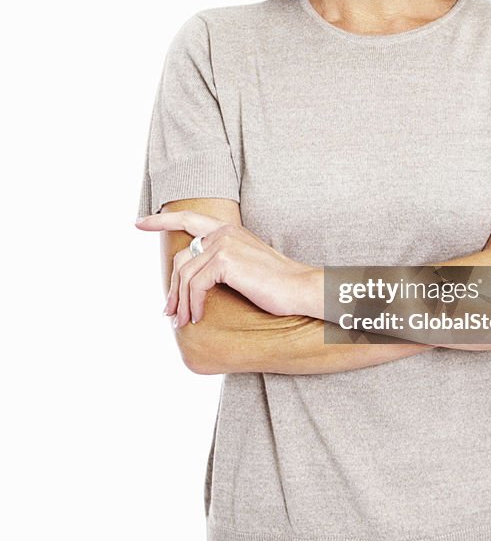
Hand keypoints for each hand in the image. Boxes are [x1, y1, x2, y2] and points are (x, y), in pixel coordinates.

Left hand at [135, 211, 320, 328]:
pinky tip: (199, 317)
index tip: (139, 223)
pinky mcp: (225, 260)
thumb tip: (187, 282)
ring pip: (185, 276)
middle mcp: (224, 232)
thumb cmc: (276, 286)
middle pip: (181, 259)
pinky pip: (195, 285)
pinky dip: (194, 304)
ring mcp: (224, 244)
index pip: (188, 219)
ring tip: (183, 322)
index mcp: (229, 230)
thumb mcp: (244, 268)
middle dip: (171, 289)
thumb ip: (218, 264)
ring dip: (181, 303)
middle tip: (168, 313)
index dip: (161, 220)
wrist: (300, 289)